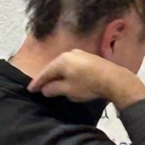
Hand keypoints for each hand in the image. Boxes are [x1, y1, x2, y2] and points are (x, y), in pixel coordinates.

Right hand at [27, 50, 144, 109]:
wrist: (113, 79)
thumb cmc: (87, 85)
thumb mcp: (68, 90)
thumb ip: (53, 89)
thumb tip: (45, 89)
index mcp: (61, 60)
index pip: (45, 72)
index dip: (37, 82)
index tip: (30, 90)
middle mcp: (69, 53)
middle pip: (54, 67)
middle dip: (47, 78)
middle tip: (40, 87)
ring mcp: (80, 54)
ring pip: (64, 66)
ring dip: (58, 75)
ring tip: (53, 84)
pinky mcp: (89, 58)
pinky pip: (72, 65)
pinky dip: (67, 73)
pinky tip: (67, 79)